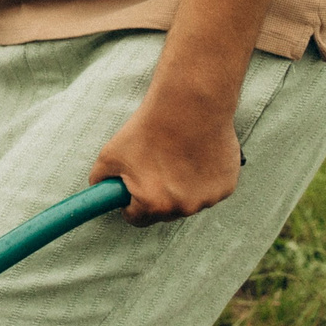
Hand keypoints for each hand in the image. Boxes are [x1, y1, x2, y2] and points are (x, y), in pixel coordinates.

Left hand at [89, 95, 240, 226]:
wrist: (189, 106)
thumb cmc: (148, 129)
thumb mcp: (109, 156)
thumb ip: (99, 181)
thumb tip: (99, 191)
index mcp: (153, 205)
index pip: (136, 218)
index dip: (131, 203)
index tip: (132, 189)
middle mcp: (183, 208)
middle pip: (164, 213)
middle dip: (157, 196)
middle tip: (155, 166)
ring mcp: (208, 198)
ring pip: (188, 202)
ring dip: (182, 188)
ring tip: (176, 157)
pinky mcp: (226, 186)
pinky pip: (208, 190)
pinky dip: (202, 179)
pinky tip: (196, 156)